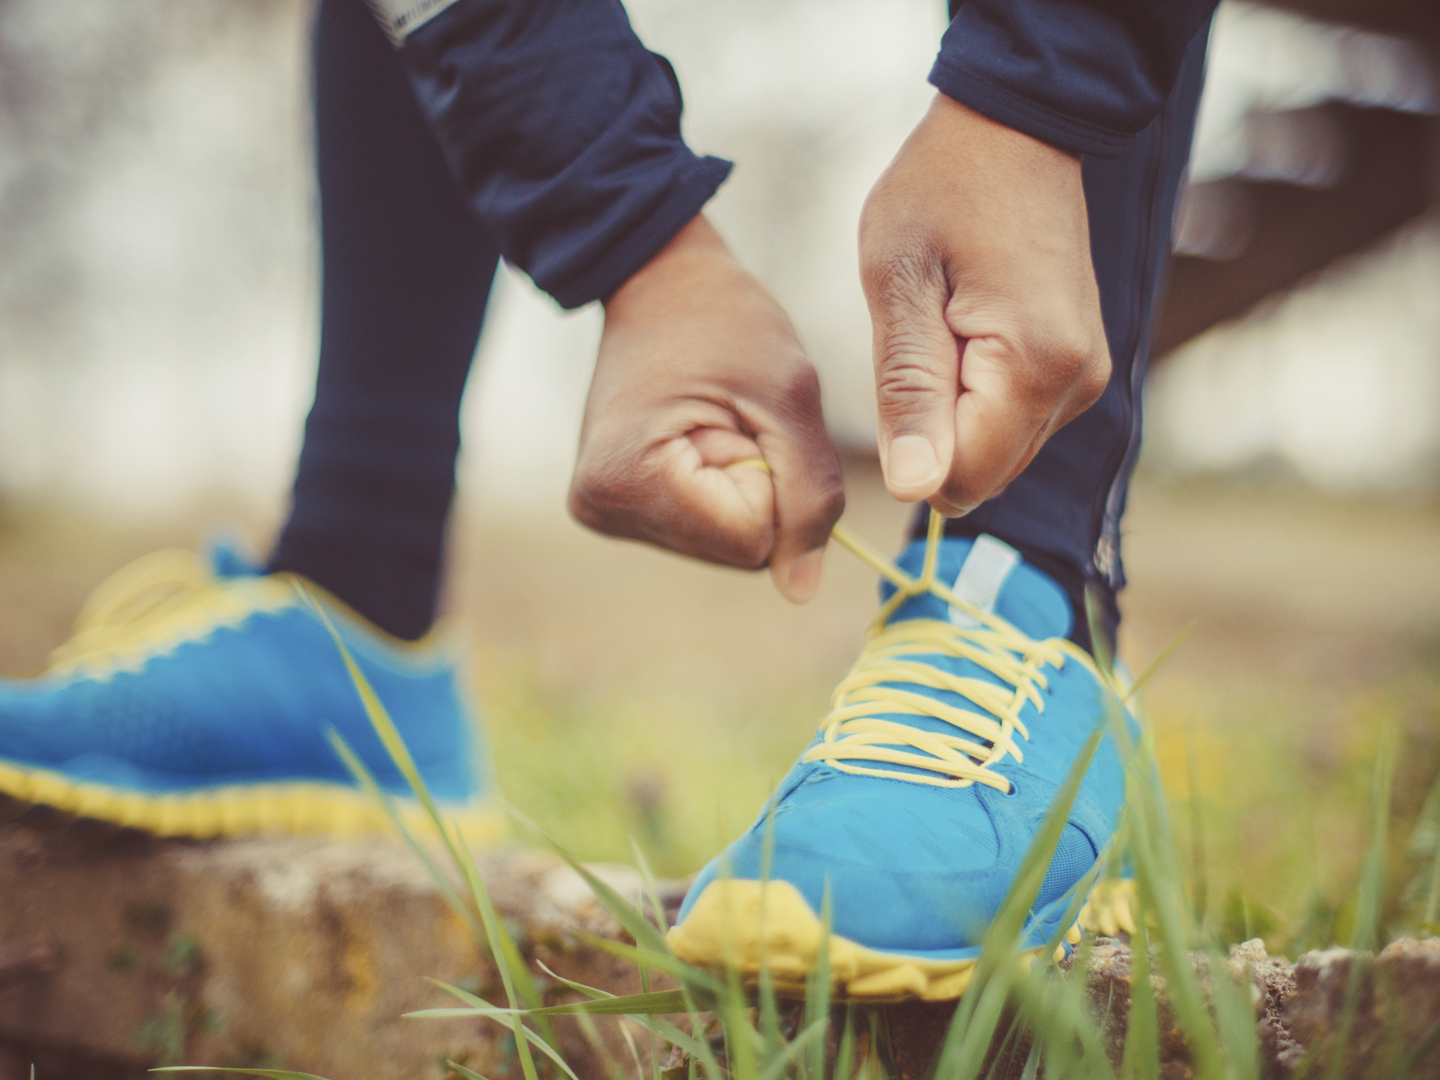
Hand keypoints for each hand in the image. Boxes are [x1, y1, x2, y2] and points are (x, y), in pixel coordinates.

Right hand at [570, 215, 844, 602]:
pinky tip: (697, 434)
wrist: (661, 281)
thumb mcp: (789, 397)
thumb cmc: (726, 322)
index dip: (775, 485)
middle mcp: (601, 510)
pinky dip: (720, 489)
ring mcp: (602, 513)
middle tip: (730, 416)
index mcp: (629, 481)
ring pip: (724, 545)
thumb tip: (802, 591)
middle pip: (736, 552)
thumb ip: (810, 495)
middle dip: (758, 489)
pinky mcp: (615, 508)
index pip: (751, 543)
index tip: (743, 419)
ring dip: (742, 487)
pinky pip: (704, 529)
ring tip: (713, 420)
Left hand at [859, 94, 1111, 514]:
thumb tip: (915, 489)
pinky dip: (977, 397)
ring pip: (997, 454)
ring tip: (944, 326)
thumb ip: (908, 393)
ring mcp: (1085, 379)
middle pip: (982, 476)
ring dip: (953, 412)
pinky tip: (966, 329)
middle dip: (933, 432)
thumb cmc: (942, 193)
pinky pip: (1014, 423)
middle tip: (920, 339)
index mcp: (1034, 368)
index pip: (960, 481)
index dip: (910, 445)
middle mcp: (1076, 386)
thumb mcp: (899, 285)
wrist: (1015, 131)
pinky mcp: (1079, 370)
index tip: (902, 365)